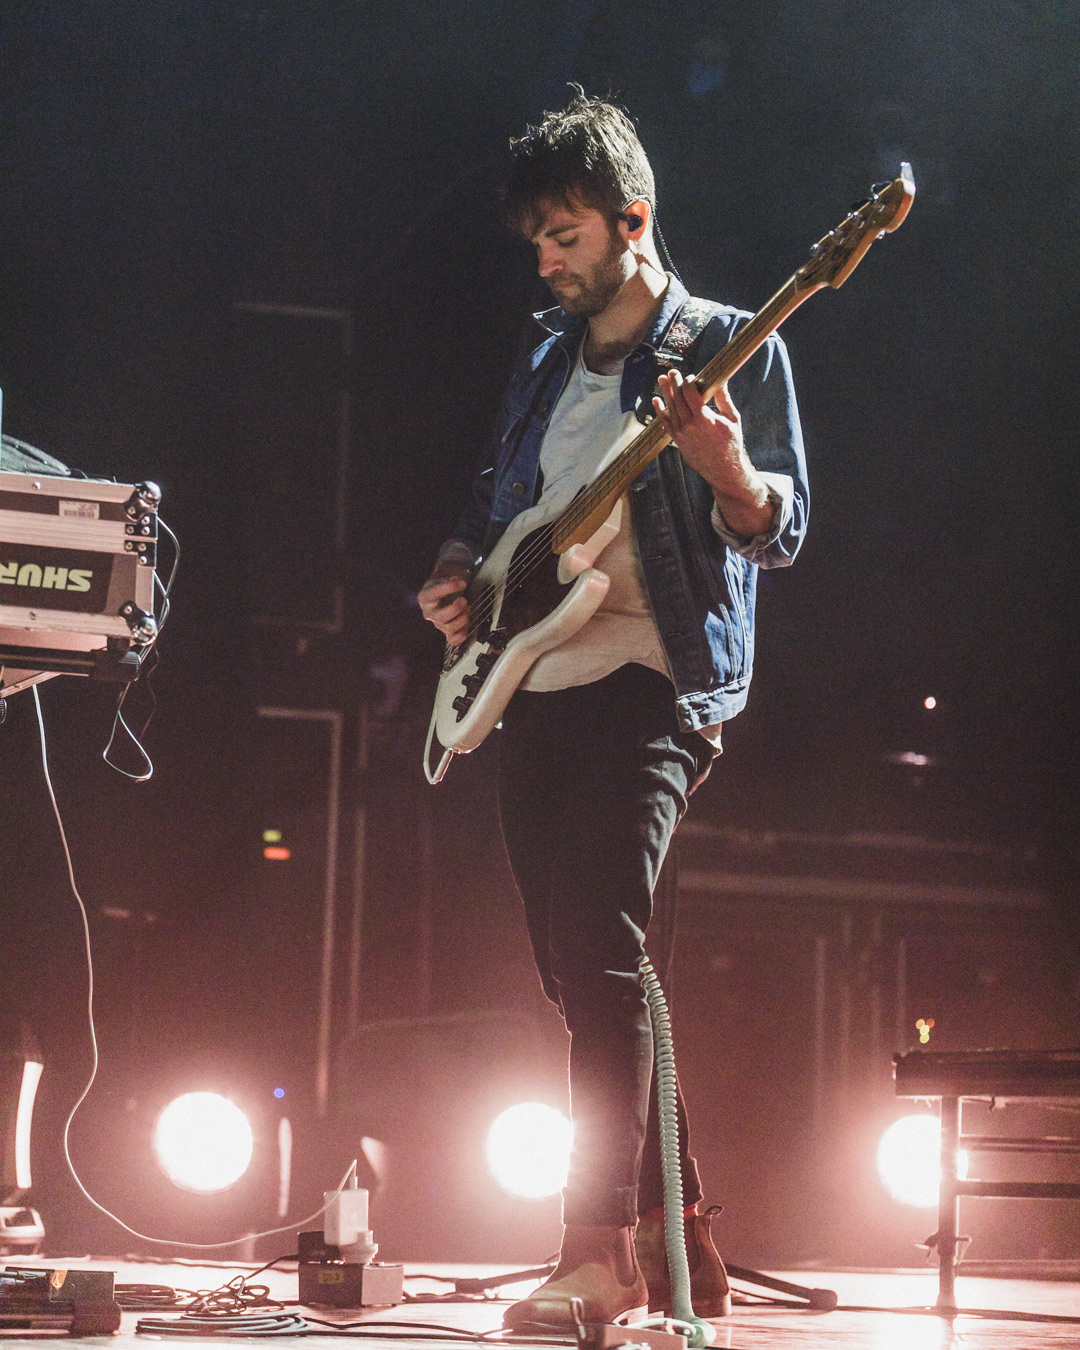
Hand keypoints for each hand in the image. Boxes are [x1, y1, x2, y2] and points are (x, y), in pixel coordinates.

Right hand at [418, 563, 471, 645]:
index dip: (450, 588)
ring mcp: (437, 624)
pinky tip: (466, 627)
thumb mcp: (441, 579)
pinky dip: (461, 636)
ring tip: (467, 609)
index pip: (434, 593)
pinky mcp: (446, 633)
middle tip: (464, 600)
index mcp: (425, 598)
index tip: (462, 583)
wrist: (439, 598)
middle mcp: (429, 613)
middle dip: (455, 609)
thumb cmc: (441, 589)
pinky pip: (452, 640)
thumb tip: (455, 580)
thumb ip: (447, 579)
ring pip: (448, 628)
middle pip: (440, 617)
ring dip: (462, 619)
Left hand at [653, 370, 772, 538]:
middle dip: (674, 383)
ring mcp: (681, 434)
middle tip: (672, 372)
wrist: (723, 470)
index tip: (691, 376)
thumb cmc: (731, 444)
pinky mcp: (677, 441)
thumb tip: (721, 380)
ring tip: (661, 380)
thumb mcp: (732, 419)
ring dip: (665, 393)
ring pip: (670, 409)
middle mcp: (689, 426)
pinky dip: (660, 411)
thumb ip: (724, 399)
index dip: (688, 382)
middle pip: (678, 399)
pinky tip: (656, 401)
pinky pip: (665, 423)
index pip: (690, 393)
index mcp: (704, 419)